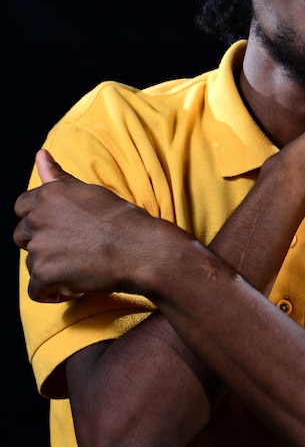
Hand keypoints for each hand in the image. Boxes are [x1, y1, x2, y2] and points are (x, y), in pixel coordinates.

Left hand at [14, 149, 155, 302]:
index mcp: (48, 195)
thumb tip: (41, 154)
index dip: (39, 221)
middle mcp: (38, 218)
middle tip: (74, 250)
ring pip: (32, 264)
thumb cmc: (122, 219)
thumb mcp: (89, 191)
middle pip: (22, 236)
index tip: (59, 230)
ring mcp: (40, 247)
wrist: (141, 249)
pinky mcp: (45, 274)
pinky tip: (76, 287)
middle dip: (43, 245)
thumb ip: (59, 177)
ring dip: (52, 269)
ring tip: (81, 268)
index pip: (22, 207)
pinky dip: (53, 293)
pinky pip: (36, 291)